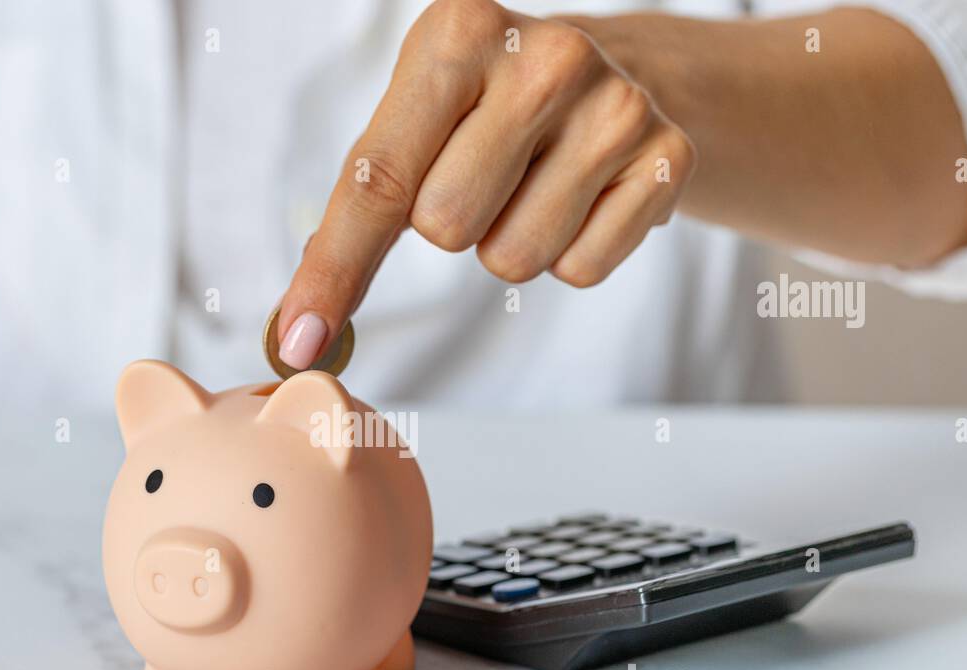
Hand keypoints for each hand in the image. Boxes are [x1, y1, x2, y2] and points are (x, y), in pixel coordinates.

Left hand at [274, 0, 695, 368]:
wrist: (617, 67)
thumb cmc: (485, 107)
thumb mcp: (412, 121)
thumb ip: (352, 218)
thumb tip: (299, 333)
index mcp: (458, 32)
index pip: (379, 181)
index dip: (335, 269)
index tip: (298, 339)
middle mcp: (543, 56)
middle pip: (446, 227)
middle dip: (450, 226)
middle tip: (482, 174)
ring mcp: (616, 104)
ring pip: (514, 260)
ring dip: (509, 243)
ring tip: (533, 181)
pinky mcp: (668, 157)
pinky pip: (581, 271)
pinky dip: (569, 253)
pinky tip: (581, 194)